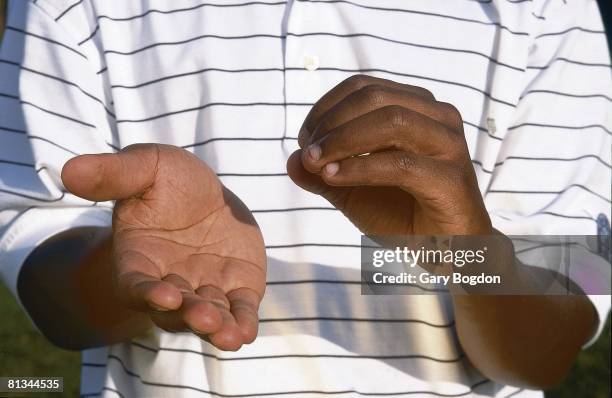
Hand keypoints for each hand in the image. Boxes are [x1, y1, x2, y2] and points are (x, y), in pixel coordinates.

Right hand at [62, 144, 265, 350]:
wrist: (205, 193)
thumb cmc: (166, 181)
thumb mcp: (144, 167)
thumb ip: (112, 174)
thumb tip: (69, 170)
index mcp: (139, 259)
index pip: (136, 285)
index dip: (147, 293)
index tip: (164, 296)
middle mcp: (170, 282)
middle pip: (174, 309)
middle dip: (189, 314)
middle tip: (203, 319)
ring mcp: (204, 289)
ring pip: (207, 315)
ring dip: (217, 328)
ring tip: (229, 336)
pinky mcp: (236, 288)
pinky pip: (239, 310)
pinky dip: (242, 323)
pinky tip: (246, 332)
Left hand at [287, 75, 491, 235]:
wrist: (446, 252)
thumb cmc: (402, 214)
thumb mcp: (353, 193)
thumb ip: (324, 175)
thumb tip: (290, 161)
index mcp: (416, 108)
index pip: (363, 87)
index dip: (326, 108)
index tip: (304, 140)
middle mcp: (437, 117)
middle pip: (375, 96)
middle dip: (331, 122)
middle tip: (307, 153)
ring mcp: (449, 145)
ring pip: (391, 120)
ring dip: (343, 140)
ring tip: (315, 164)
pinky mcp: (452, 179)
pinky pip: (400, 163)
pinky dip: (360, 168)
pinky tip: (334, 178)